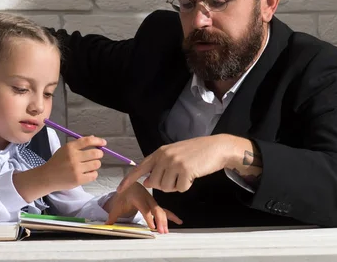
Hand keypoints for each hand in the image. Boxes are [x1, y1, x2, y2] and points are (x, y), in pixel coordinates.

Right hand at [13, 136, 106, 202]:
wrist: (47, 177)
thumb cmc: (58, 161)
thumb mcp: (65, 149)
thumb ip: (79, 144)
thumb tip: (94, 139)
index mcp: (70, 147)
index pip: (88, 141)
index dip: (98, 141)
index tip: (104, 143)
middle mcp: (73, 157)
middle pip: (95, 153)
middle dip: (99, 153)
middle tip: (98, 155)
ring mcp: (76, 169)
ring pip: (96, 164)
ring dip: (96, 164)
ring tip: (90, 165)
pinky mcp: (78, 180)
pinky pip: (94, 175)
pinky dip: (93, 173)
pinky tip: (88, 173)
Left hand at [104, 182, 181, 233]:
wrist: (130, 185)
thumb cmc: (124, 195)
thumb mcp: (117, 204)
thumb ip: (112, 215)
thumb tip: (106, 225)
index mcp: (137, 196)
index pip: (144, 208)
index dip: (148, 217)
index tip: (152, 226)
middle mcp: (147, 198)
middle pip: (155, 209)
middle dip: (159, 220)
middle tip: (161, 231)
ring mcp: (152, 201)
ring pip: (161, 210)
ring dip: (165, 221)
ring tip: (166, 231)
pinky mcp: (155, 204)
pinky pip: (164, 210)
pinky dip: (172, 216)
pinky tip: (179, 221)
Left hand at [117, 134, 234, 193]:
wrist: (216, 147)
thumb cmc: (196, 152)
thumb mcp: (174, 154)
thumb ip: (159, 166)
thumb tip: (147, 182)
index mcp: (160, 152)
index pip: (140, 167)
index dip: (129, 179)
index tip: (120, 189)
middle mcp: (164, 157)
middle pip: (154, 183)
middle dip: (164, 185)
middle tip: (176, 177)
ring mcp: (174, 163)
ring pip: (166, 188)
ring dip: (176, 186)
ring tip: (185, 174)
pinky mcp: (185, 171)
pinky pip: (180, 189)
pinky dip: (186, 186)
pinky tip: (193, 175)